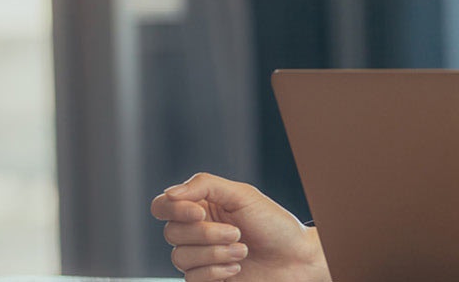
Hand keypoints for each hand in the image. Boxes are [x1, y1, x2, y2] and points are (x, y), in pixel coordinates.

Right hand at [150, 172, 330, 281]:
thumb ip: (204, 185)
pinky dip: (215, 272)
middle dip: (206, 234)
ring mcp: (200, 257)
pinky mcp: (206, 280)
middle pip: (171, 233)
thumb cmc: (273, 224)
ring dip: (215, 254)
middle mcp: (196, 231)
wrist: (296, 259)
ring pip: (180, 257)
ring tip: (242, 250)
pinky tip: (237, 267)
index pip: (163, 206)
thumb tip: (170, 193)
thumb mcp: (242, 195)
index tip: (200, 212)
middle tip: (238, 233)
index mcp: (201, 206)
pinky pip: (191, 278)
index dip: (174, 210)